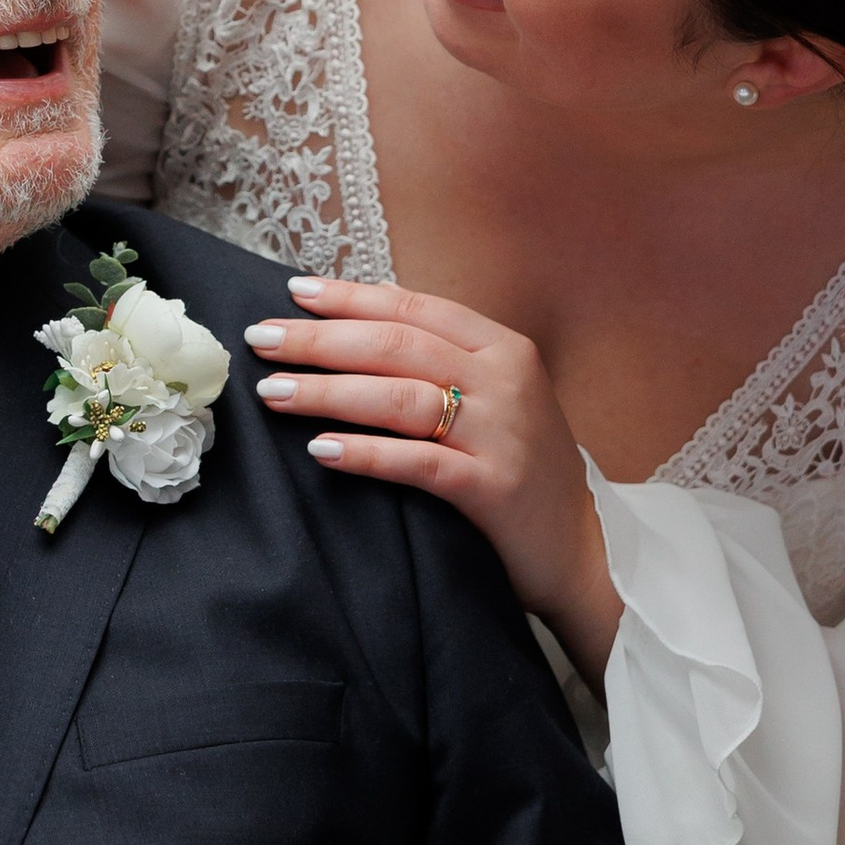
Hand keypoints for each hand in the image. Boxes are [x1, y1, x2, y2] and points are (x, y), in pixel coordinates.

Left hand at [244, 277, 623, 688]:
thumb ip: (444, 360)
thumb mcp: (498, 397)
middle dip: (321, 340)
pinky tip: (321, 449)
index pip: (414, 311)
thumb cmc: (523, 467)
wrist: (583, 551)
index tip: (293, 293)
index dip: (350, 299)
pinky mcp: (493, 488)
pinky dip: (365, 453)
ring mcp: (502, 435)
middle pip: (396, 348)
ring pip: (399, 398)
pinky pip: (417, 463)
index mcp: (503, 349)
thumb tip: (362, 320)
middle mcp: (506, 382)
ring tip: (274, 392)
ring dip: (327, 392)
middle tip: (261, 340)